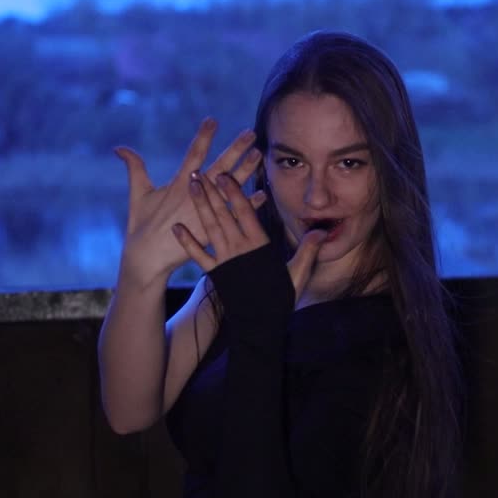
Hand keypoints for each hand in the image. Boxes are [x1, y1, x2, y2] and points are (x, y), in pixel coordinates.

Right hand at [112, 119, 266, 284]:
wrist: (147, 259)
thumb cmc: (141, 225)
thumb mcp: (137, 193)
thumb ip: (134, 168)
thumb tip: (119, 148)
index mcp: (178, 184)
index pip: (193, 154)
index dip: (203, 137)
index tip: (213, 120)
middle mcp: (194, 196)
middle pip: (219, 168)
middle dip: (235, 150)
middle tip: (250, 133)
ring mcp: (205, 212)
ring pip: (229, 188)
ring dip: (245, 172)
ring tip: (259, 155)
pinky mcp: (211, 230)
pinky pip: (233, 216)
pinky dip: (247, 205)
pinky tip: (261, 193)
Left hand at [175, 173, 327, 301]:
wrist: (261, 324)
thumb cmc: (281, 298)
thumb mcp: (298, 273)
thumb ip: (308, 250)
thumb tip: (321, 230)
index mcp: (259, 245)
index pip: (245, 212)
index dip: (234, 192)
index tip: (225, 175)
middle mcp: (240, 249)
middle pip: (223, 215)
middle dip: (211, 193)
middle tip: (200, 172)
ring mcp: (225, 260)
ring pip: (210, 228)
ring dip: (199, 207)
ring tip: (191, 187)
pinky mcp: (215, 273)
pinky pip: (198, 255)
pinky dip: (187, 241)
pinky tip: (175, 227)